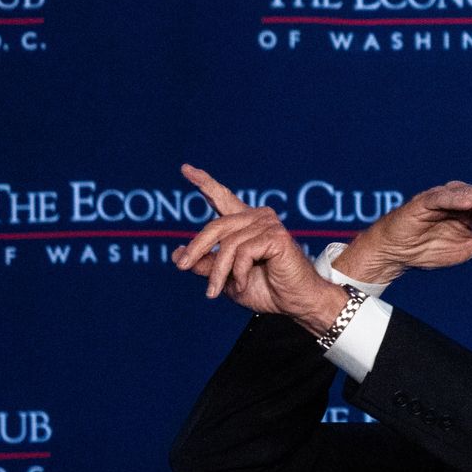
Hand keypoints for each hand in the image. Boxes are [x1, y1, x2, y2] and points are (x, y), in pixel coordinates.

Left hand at [174, 164, 344, 335]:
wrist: (294, 302)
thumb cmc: (264, 289)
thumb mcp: (226, 277)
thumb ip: (205, 264)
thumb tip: (177, 254)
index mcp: (245, 224)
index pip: (222, 198)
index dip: (204, 183)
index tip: (186, 169)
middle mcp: (258, 218)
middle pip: (215, 226)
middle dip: (196, 248)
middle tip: (181, 266)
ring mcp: (268, 225)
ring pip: (227, 245)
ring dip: (218, 273)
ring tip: (214, 292)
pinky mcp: (276, 236)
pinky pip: (242, 252)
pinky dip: (237, 273)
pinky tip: (242, 283)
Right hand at [336, 180, 471, 283]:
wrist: (395, 254)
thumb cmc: (428, 249)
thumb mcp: (466, 249)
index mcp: (469, 210)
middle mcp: (458, 200)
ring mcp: (442, 198)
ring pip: (470, 194)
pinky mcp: (424, 201)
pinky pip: (443, 198)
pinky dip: (457, 200)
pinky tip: (471, 204)